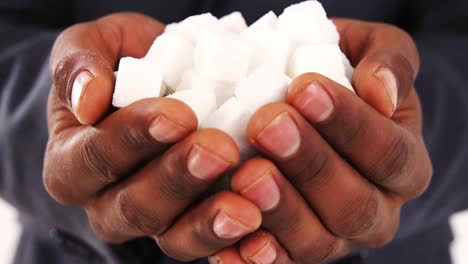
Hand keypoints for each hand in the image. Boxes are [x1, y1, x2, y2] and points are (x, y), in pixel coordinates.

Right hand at [43, 13, 261, 260]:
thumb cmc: (132, 63)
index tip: (178, 115)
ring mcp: (155, 220)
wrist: (170, 80)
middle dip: (178, 178)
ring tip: (245, 207)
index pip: (94, 158)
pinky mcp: (193, 226)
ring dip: (209, 222)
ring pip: (173, 236)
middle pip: (135, 206)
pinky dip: (236, 241)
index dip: (134, 139)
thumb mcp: (97, 44)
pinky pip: (209, 242)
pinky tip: (261, 225)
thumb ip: (79, 61)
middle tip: (219, 151)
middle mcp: (108, 202)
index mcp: (73, 163)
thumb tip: (86, 100)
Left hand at [213, 19, 432, 262]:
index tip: (304, 88)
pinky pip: (280, 263)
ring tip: (246, 174)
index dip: (347, 123)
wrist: (316, 111)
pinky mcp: (296, 250)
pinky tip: (229, 242)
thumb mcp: (374, 53)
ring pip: (317, 241)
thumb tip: (382, 92)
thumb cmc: (343, 77)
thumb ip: (389, 62)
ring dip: (280, 209)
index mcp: (403, 165)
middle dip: (309, 164)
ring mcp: (335, 237)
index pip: (387, 152)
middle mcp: (376, 210)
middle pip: (353, 204)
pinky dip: (256, 256)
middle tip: (267, 125)